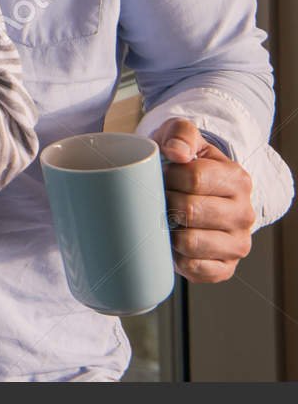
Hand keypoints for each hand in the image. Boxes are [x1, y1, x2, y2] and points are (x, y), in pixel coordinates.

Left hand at [152, 118, 255, 282]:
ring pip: (190, 243)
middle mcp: (244, 213)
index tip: (163, 176)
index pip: (194, 178)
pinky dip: (177, 258)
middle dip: (165, 203)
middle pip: (189, 210)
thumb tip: (176, 152)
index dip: (168, 176)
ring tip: (166, 220)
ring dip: (168, 232)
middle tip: (160, 199)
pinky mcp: (225, 268)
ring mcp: (237, 243)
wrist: (189, 192)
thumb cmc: (182, 163)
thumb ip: (180, 134)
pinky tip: (173, 244)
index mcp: (237, 180)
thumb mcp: (182, 137)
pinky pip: (195, 269)